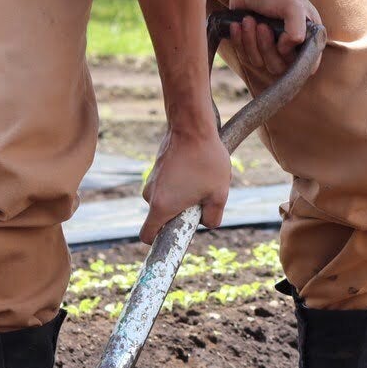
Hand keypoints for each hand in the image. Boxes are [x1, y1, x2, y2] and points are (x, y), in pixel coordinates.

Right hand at [140, 125, 231, 243]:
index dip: (160, 241)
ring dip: (185, 194)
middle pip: (163, 216)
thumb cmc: (206, 161)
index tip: (177, 233)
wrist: (193, 126)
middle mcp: (149, 195)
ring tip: (204, 178)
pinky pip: (170, 183)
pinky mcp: (157, 167)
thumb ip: (213, 218)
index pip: (147, 236)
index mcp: (161, 207)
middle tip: (203, 197)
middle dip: (183, 212)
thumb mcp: (219, 194)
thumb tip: (206, 224)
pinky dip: (183, 181)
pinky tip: (199, 166)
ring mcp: (151, 180)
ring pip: (169, 198)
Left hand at [228, 0, 318, 57]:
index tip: (281, 43)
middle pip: (279, 67)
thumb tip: (285, 50)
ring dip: (250, 41)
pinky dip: (239, 41)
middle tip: (261, 26)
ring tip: (248, 20)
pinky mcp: (254, 47)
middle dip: (266, 47)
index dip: (294, 62)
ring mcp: (272, 48)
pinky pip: (245, 57)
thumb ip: (297, 30)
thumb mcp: (293, 7)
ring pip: (260, 63)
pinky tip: (238, 25)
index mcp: (308, 38)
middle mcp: (292, 46)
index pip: (307, 66)